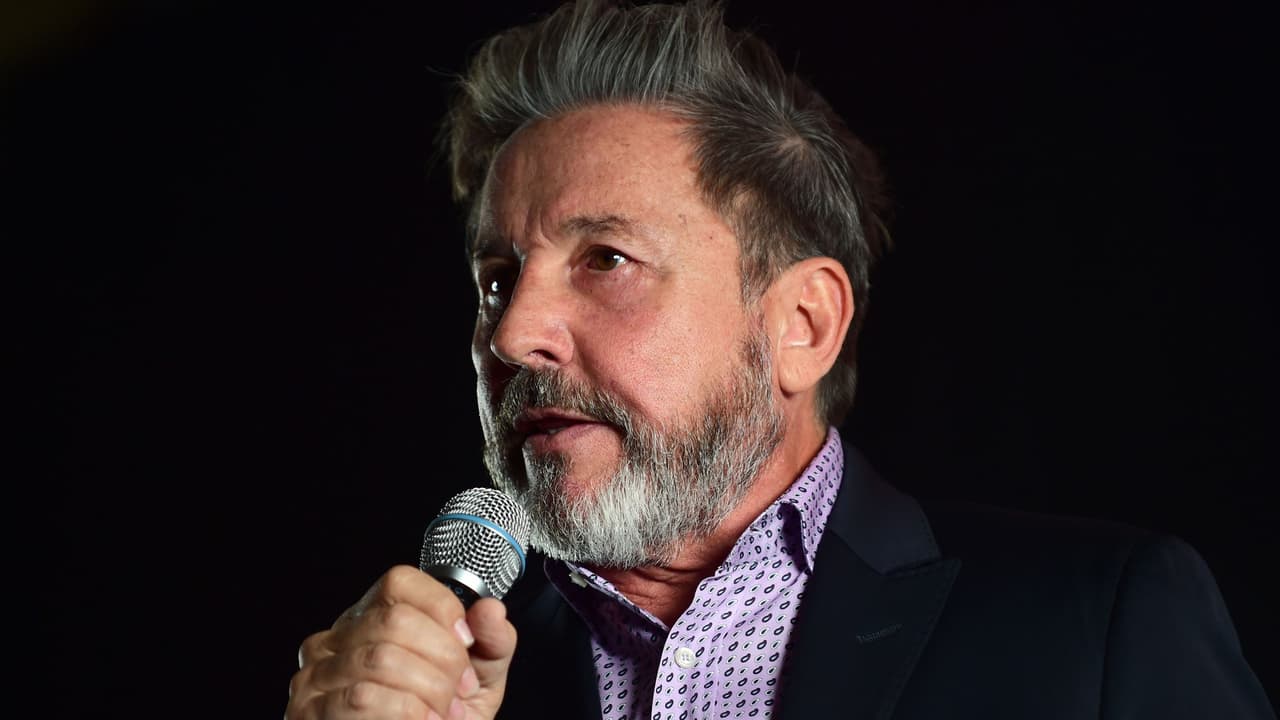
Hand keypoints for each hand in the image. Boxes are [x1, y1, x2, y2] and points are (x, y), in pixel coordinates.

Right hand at [286, 565, 517, 719]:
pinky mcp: (308, 710)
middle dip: (443, 660)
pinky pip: (363, 698)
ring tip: (441, 714)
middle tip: (458, 693)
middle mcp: (337, 638)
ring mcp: (316, 675)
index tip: (466, 646)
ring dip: (427, 693)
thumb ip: (491, 643)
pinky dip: (407, 713)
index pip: (400, 582)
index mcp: (375, 619)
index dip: (442, 611)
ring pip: (381, 660)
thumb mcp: (477, 680)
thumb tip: (491, 610)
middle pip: (396, 621)